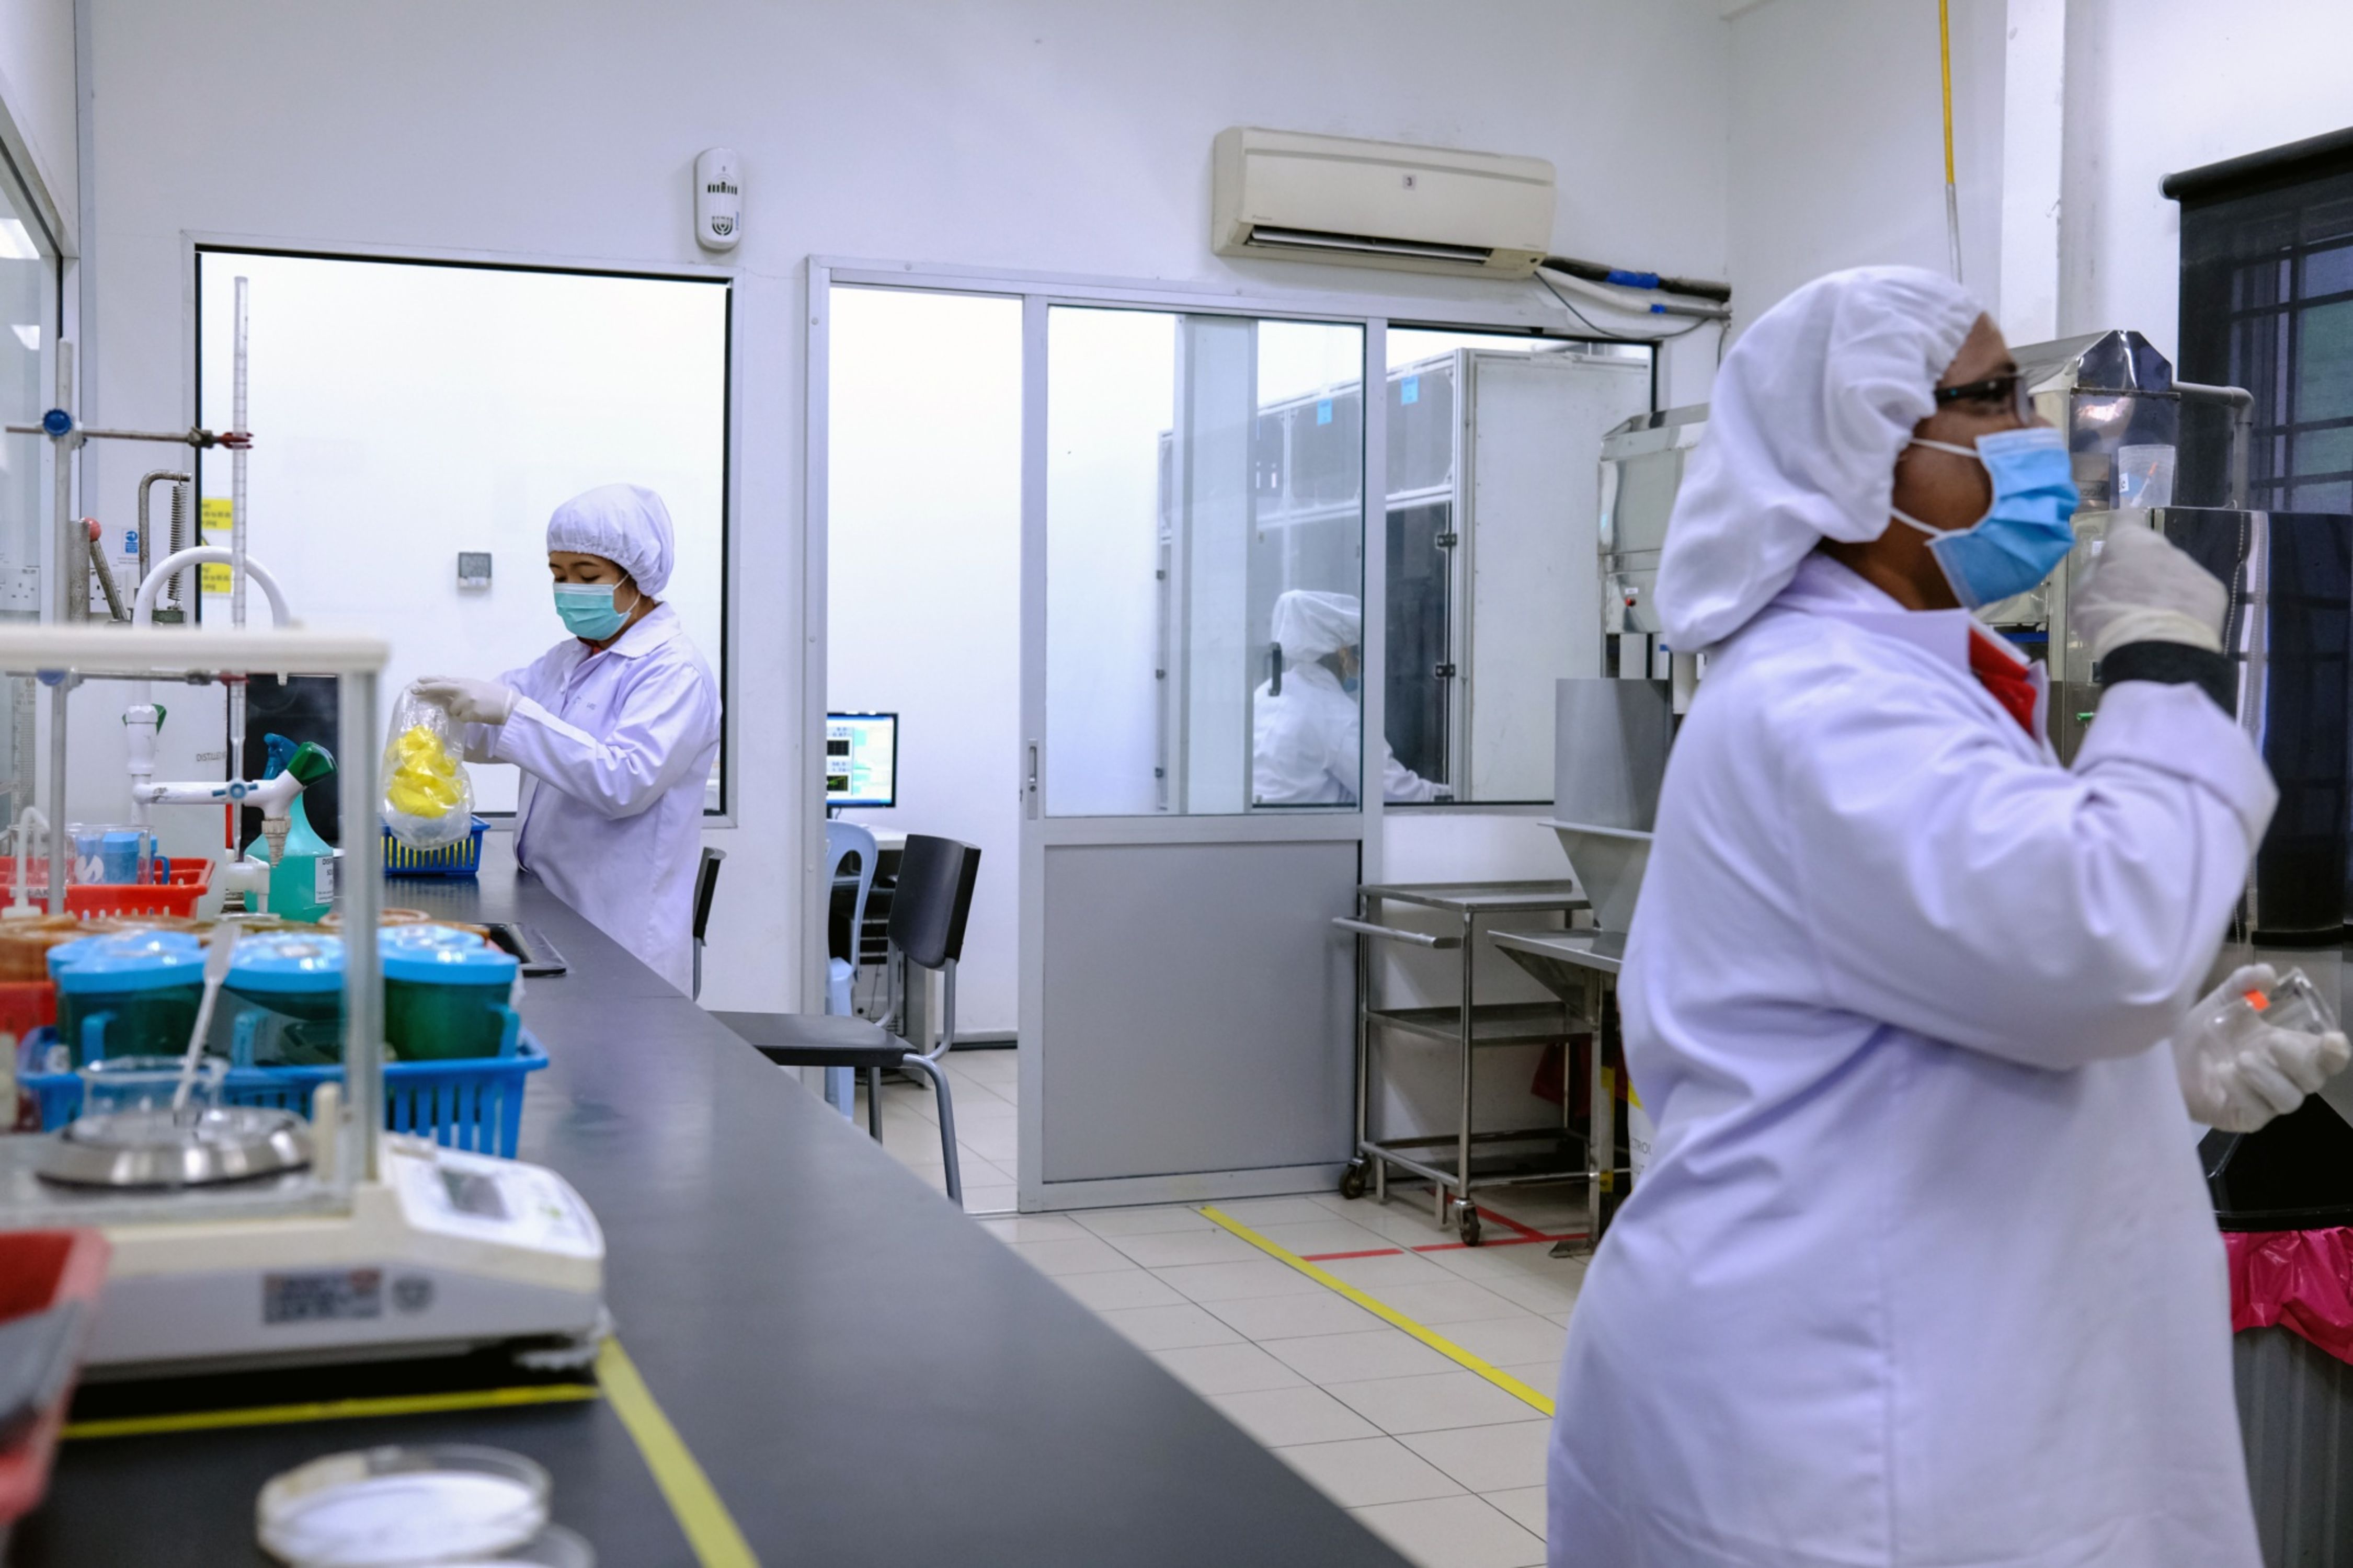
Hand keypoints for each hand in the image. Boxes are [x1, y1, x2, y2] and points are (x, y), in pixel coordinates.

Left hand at [413, 676, 516, 725]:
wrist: (510, 705)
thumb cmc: (496, 697)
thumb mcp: (478, 687)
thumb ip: (463, 688)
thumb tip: (448, 693)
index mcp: (466, 681)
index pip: (445, 679)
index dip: (431, 680)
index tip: (419, 680)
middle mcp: (464, 688)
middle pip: (441, 688)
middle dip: (426, 689)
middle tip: (414, 691)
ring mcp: (466, 700)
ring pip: (452, 710)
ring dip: (460, 713)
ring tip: (475, 710)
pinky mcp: (469, 712)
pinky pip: (461, 718)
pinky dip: (467, 719)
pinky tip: (478, 715)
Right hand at [2071, 523, 2226, 661]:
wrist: (2157, 651)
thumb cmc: (2109, 618)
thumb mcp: (2081, 597)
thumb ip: (2093, 574)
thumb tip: (2103, 565)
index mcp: (2128, 542)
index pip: (2124, 518)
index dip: (2119, 524)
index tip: (2117, 532)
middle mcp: (2163, 547)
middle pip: (2149, 551)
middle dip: (2140, 567)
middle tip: (2127, 596)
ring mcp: (2191, 567)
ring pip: (2172, 572)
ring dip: (2162, 587)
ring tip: (2151, 617)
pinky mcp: (2213, 590)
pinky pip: (2193, 593)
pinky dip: (2183, 604)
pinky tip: (2172, 625)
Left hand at [2172, 964, 2351, 1131]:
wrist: (2162, 1056)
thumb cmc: (2199, 1032)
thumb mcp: (2220, 1002)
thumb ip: (2243, 985)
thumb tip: (2266, 972)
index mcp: (2288, 1048)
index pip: (2327, 1057)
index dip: (2336, 1052)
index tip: (2332, 1040)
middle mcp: (2283, 1076)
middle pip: (2314, 1079)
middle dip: (2298, 1060)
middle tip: (2272, 1040)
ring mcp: (2265, 1100)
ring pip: (2289, 1099)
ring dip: (2268, 1077)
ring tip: (2241, 1058)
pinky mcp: (2243, 1118)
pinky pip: (2257, 1112)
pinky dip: (2243, 1092)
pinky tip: (2223, 1073)